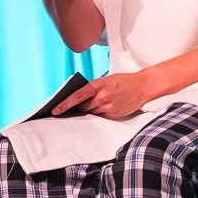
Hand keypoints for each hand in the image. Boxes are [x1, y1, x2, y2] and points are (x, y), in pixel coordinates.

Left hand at [52, 71, 169, 120]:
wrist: (143, 86)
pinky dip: (100, 114)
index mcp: (98, 86)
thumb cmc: (123, 81)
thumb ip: (93, 89)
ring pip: (91, 113)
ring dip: (90, 111)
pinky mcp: (114, 115)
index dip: (64, 104)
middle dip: (78, 107)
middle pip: (82, 107)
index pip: (76, 96)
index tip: (55, 110)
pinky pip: (101, 117)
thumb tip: (79, 99)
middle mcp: (101, 98)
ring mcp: (108, 108)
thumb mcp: (106, 80)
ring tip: (97, 105)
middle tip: (74, 108)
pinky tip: (105, 108)